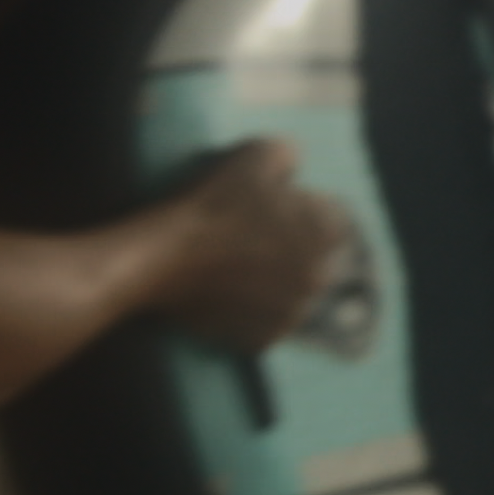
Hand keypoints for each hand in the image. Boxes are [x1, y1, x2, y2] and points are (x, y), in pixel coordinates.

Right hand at [154, 140, 348, 350]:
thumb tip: (295, 164)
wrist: (162, 257)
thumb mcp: (257, 154)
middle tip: (251, 237)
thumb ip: (289, 154)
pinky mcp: (262, 339)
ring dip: (275, 280)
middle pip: (313, 258)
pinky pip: (267, 321)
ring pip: (291, 292)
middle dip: (291, 246)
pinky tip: (229, 292)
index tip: (270, 209)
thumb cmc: (212, 204)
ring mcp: (292, 315)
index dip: (301, 209)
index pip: (331, 219)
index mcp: (326, 236)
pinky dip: (254, 310)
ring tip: (238, 266)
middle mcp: (319, 279)